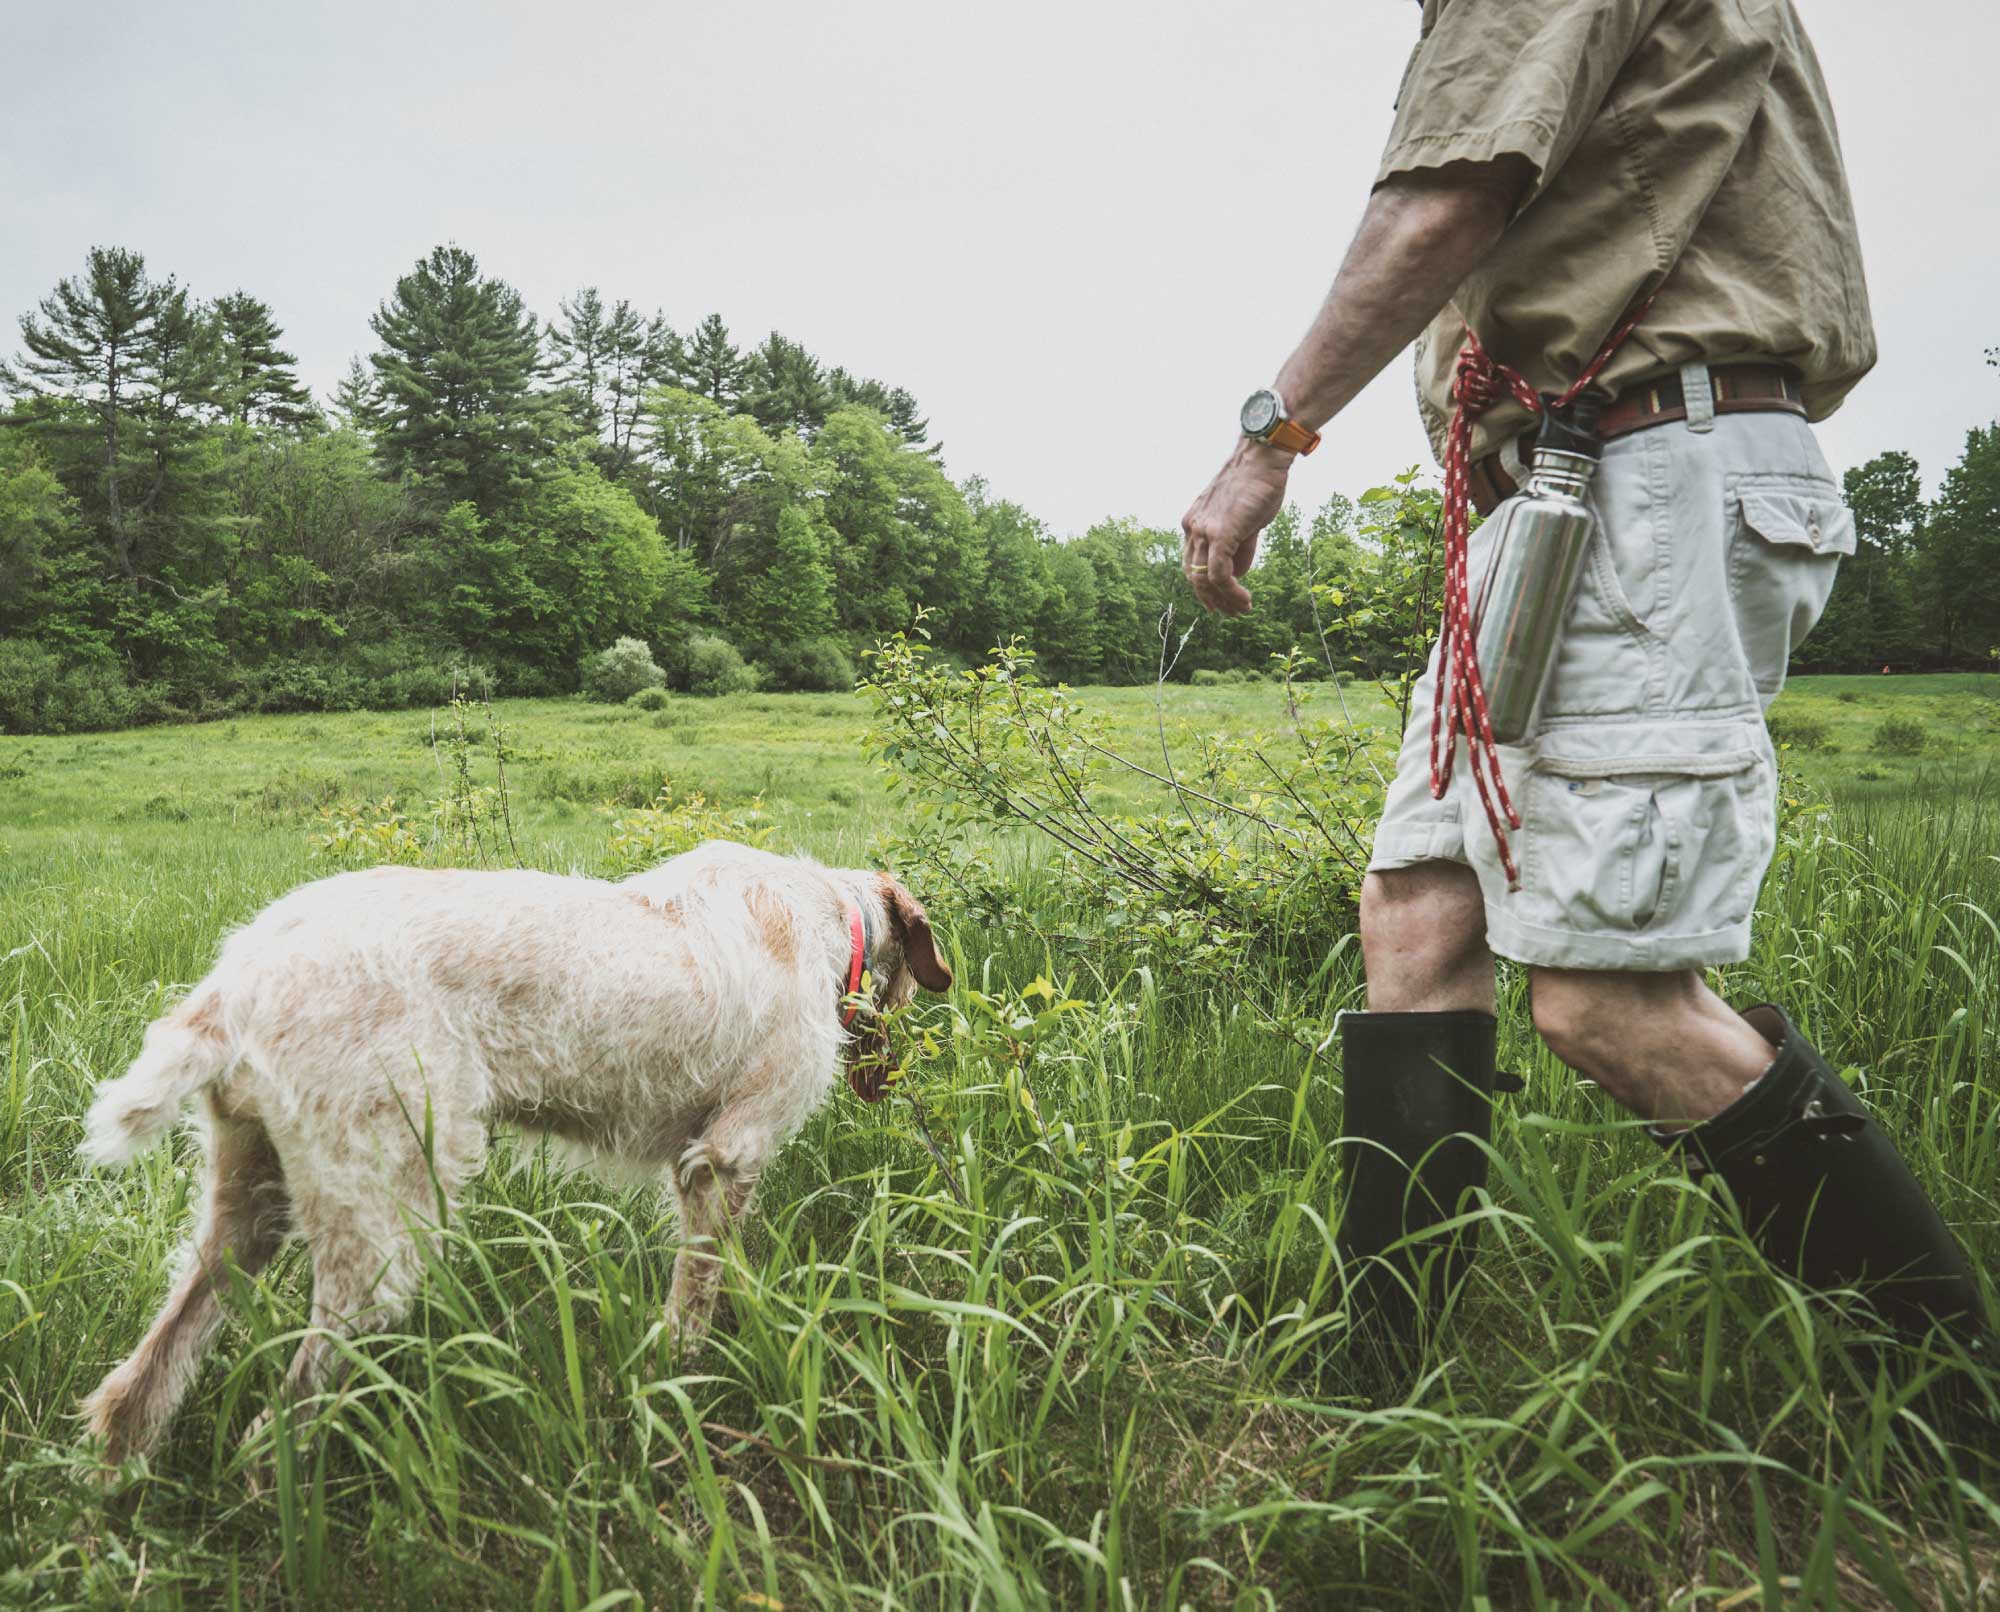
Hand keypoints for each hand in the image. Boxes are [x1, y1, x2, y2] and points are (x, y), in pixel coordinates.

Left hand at [1180, 439, 1290, 615]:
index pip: (1193, 564)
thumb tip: (1238, 574)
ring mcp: (1203, 530)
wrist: (1262, 458)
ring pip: (1204, 579)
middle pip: (1193, 576)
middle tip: (1231, 613)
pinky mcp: (1220, 533)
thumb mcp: (1245, 521)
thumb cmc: (1258, 484)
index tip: (1223, 601)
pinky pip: (1219, 574)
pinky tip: (1244, 599)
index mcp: (1193, 523)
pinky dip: (1230, 592)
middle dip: (1211, 599)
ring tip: (1241, 610)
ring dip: (1223, 600)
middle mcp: (1192, 527)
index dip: (1206, 587)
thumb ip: (1239, 548)